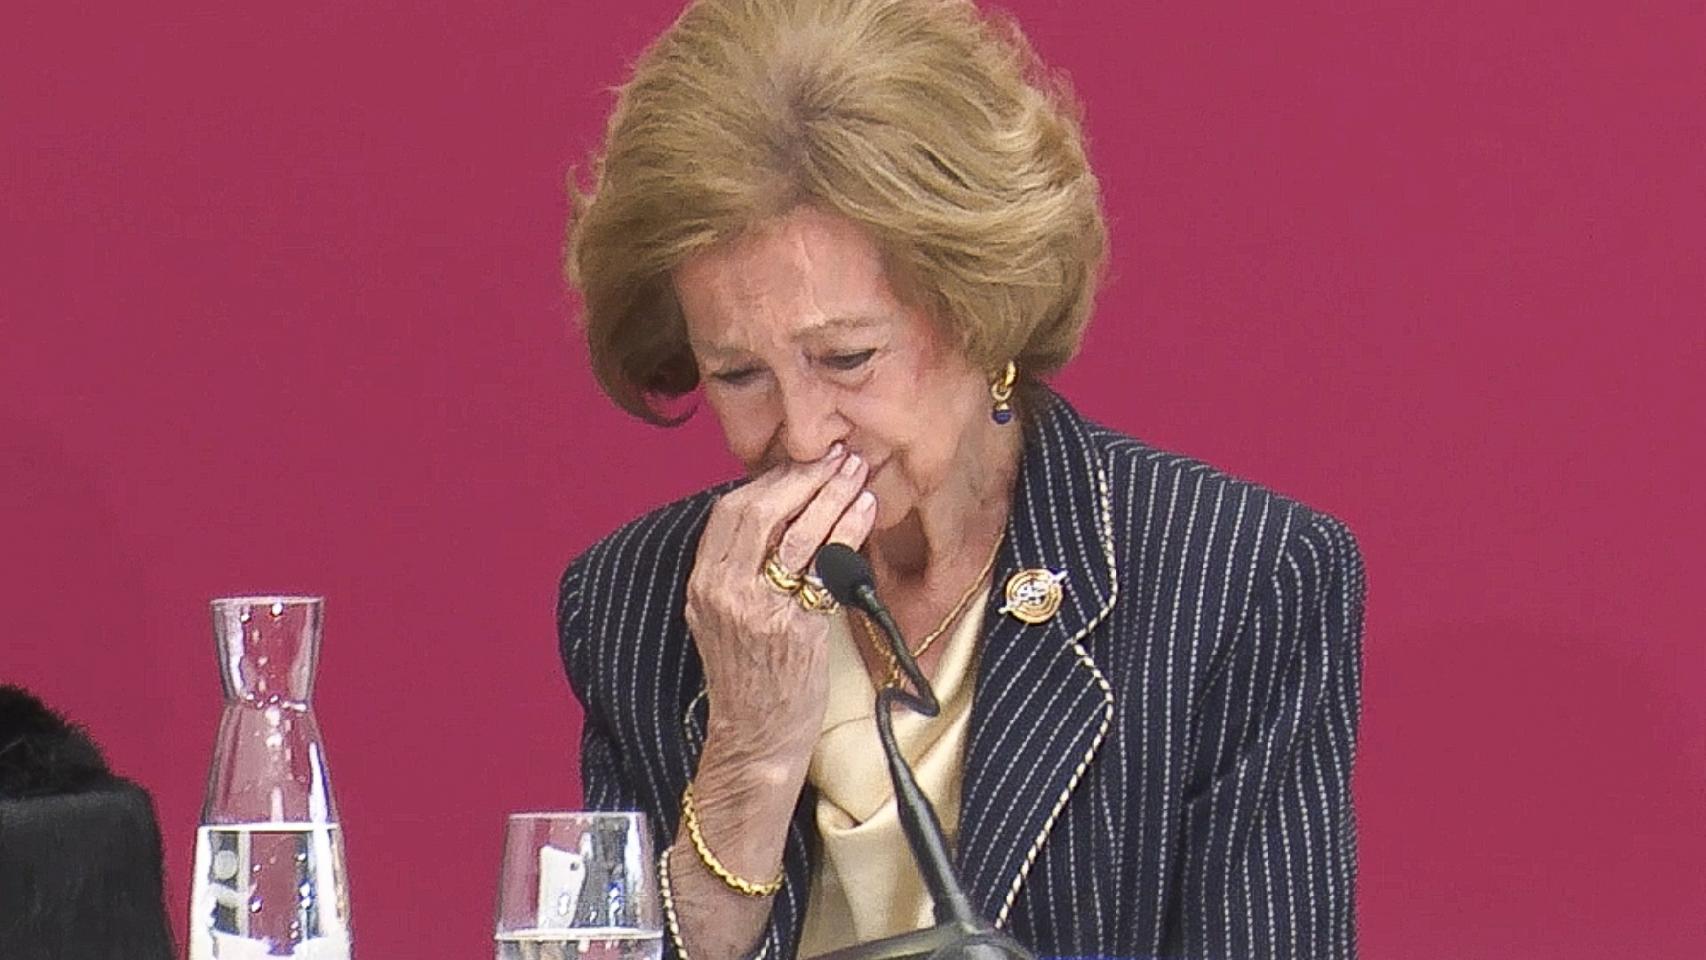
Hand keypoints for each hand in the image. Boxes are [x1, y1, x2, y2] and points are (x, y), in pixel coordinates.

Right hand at [684, 444, 876, 772]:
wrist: (755, 739)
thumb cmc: (750, 677)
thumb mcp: (725, 617)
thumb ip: (740, 570)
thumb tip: (781, 517)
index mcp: (703, 585)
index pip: (729, 513)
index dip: (769, 480)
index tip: (802, 462)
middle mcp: (724, 593)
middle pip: (759, 512)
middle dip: (802, 477)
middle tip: (836, 457)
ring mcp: (758, 610)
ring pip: (795, 534)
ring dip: (831, 495)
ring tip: (857, 473)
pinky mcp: (794, 629)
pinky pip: (825, 567)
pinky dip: (848, 531)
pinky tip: (866, 511)